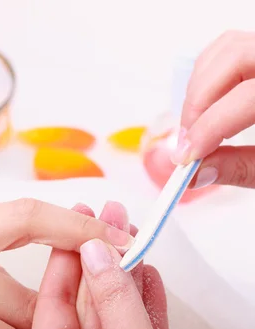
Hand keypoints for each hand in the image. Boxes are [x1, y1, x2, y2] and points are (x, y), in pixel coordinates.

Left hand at [31, 202, 197, 328]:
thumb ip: (116, 305)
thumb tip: (98, 253)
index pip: (55, 297)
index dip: (68, 253)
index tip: (79, 217)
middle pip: (87, 299)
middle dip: (102, 255)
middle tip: (112, 216)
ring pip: (116, 313)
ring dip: (127, 274)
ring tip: (134, 235)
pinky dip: (147, 304)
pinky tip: (147, 275)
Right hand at [174, 30, 254, 188]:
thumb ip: (242, 168)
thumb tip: (199, 171)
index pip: (247, 96)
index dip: (209, 127)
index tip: (188, 157)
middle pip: (233, 59)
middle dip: (198, 103)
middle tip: (188, 141)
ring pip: (227, 49)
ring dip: (200, 86)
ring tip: (196, 124)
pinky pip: (231, 48)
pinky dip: (209, 74)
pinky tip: (209, 105)